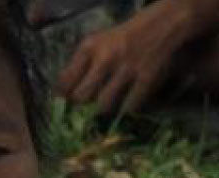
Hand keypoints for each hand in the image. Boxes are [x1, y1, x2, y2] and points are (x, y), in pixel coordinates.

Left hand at [58, 0, 205, 113]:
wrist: (159, 27)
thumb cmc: (120, 39)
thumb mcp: (93, 43)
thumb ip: (76, 65)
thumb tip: (60, 94)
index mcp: (89, 48)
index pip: (66, 80)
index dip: (63, 95)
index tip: (65, 99)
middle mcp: (105, 58)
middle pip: (82, 96)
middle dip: (81, 104)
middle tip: (85, 105)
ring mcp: (127, 69)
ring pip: (104, 104)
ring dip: (102, 109)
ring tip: (104, 106)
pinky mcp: (147, 78)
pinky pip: (130, 105)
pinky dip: (126, 109)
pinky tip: (125, 105)